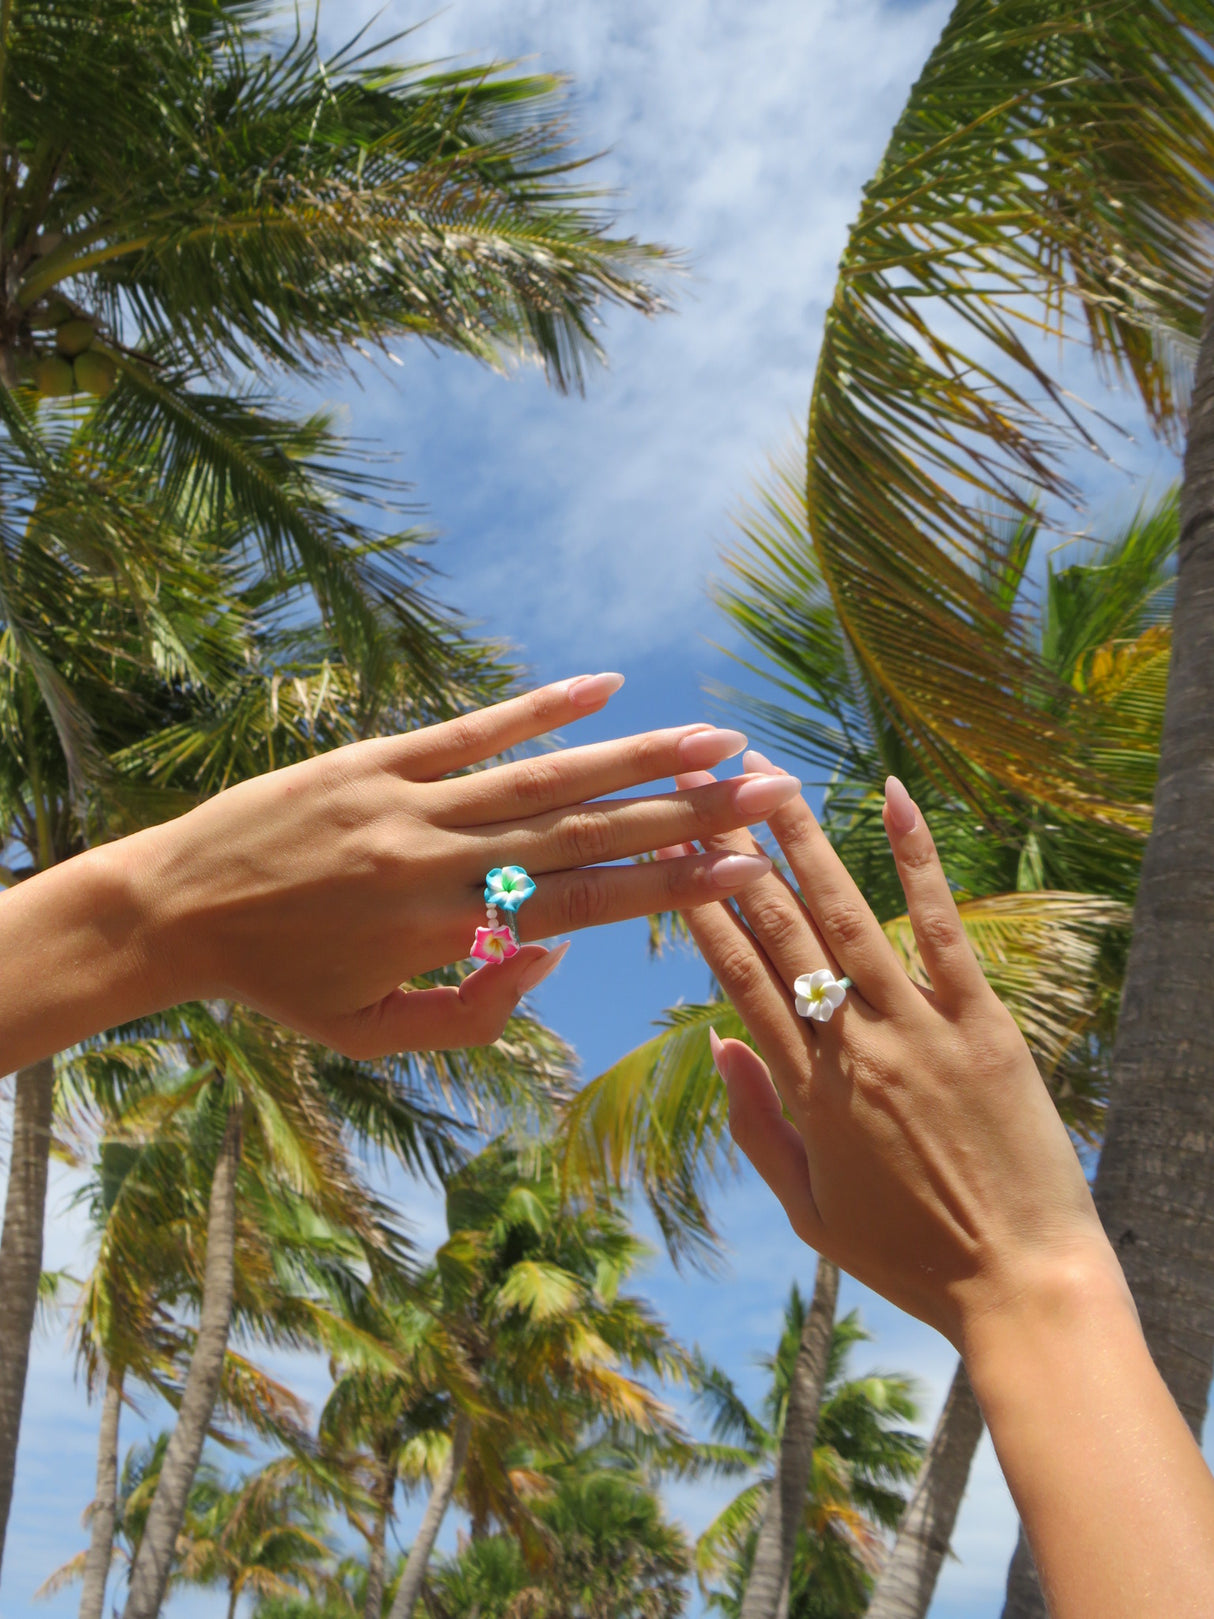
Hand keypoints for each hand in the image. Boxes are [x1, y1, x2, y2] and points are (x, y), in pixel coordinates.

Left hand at [131, 678, 795, 1057]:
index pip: (585, 905)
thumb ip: (474, 1014)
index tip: (748, 867)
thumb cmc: (280, 984)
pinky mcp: (375, 758)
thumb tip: (552, 954)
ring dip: (636, 755)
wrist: (169, 911)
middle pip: (586, 833)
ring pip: (543, 776)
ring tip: (713, 738)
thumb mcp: (374, 1033)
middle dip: (687, 813)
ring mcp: (408, 800)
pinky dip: (540, 706)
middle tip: (770, 787)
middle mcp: (439, 860)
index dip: (672, 885)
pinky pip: (472, 728)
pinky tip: (604, 684)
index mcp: (446, 933)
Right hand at [666, 755, 1117, 1349]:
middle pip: (778, 933)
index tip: (668, 853)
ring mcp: (918, 1029)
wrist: (1020, 1285)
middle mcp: (851, 1047)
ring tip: (768, 778)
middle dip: (733, 855)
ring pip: (846, 917)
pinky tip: (895, 798)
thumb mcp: (809, 1209)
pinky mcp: (982, 1023)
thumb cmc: (910, 1257)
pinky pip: (943, 928)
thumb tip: (716, 1043)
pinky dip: (917, 860)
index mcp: (805, 1092)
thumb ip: (755, 1124)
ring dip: (803, 840)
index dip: (698, 908)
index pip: (737, 979)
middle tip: (700, 790)